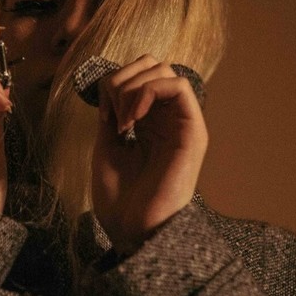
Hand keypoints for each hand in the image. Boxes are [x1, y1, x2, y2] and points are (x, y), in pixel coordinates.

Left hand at [91, 54, 207, 254]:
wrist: (131, 231)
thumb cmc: (120, 199)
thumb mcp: (106, 147)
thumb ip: (111, 114)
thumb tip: (110, 86)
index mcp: (150, 122)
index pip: (138, 74)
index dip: (113, 83)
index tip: (102, 116)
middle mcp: (169, 119)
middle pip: (152, 64)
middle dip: (121, 80)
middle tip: (111, 117)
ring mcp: (182, 123)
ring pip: (164, 70)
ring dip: (132, 88)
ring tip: (122, 123)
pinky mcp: (193, 132)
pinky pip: (179, 87)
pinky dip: (148, 92)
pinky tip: (132, 120)